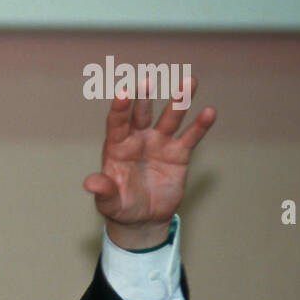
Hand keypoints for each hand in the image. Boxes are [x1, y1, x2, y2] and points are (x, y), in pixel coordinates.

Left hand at [83, 75, 215, 249]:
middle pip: (141, 113)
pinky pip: (190, 136)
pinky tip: (209, 112)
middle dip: (144, 97)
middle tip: (148, 80)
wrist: (143, 219)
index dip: (119, 108)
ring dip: (179, 100)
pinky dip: (200, 125)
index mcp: (117, 147)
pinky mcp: (179, 154)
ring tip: (189, 81)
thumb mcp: (108, 202)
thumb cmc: (120, 207)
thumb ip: (103, 190)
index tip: (123, 92)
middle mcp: (138, 140)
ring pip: (169, 118)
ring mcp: (159, 144)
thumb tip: (90, 183)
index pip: (116, 123)